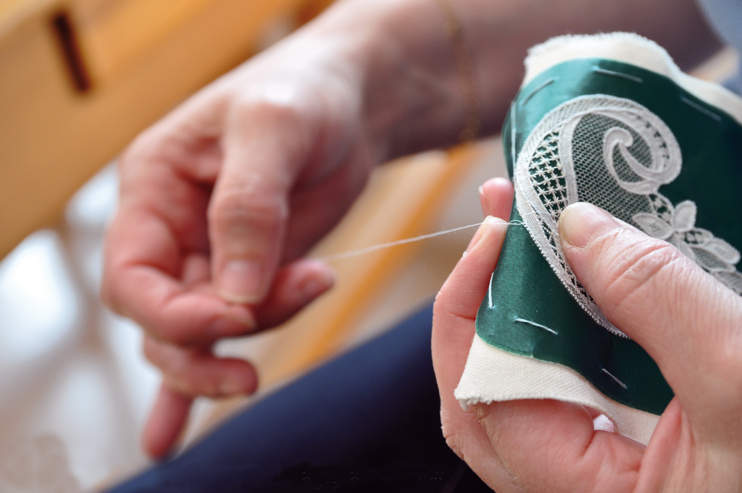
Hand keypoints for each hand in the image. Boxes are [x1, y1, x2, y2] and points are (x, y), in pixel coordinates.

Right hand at [102, 21, 381, 458]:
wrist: (349, 104)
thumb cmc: (303, 95)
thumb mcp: (273, 130)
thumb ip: (248, 208)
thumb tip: (235, 294)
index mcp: (153, 190)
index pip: (132, 279)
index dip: (174, 316)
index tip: (233, 317)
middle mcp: (172, 231)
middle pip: (165, 318)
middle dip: (214, 340)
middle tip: (265, 346)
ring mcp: (210, 256)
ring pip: (204, 331)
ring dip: (249, 337)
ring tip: (315, 283)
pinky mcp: (252, 273)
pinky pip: (216, 335)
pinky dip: (197, 383)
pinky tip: (168, 438)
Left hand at [433, 192, 741, 490]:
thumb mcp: (741, 378)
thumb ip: (656, 303)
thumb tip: (572, 226)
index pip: (481, 400)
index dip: (472, 309)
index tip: (496, 231)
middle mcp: (575, 487)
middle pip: (483, 394)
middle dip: (483, 301)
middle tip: (500, 221)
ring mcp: (600, 469)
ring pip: (525, 387)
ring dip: (522, 309)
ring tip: (531, 236)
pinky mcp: (631, 447)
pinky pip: (571, 385)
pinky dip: (565, 329)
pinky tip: (582, 281)